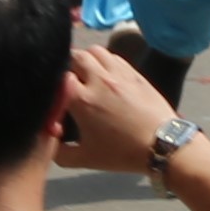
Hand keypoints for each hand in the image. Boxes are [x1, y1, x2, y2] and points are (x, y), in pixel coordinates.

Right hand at [53, 44, 183, 174]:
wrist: (161, 143)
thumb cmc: (121, 153)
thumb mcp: (83, 159)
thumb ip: (58, 151)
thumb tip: (48, 139)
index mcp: (82, 99)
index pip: (58, 76)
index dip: (52, 84)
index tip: (53, 96)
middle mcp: (99, 80)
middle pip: (76, 56)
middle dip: (67, 66)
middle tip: (67, 81)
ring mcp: (119, 73)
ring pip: (96, 51)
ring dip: (86, 59)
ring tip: (85, 74)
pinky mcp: (135, 72)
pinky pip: (114, 56)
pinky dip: (104, 60)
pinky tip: (105, 74)